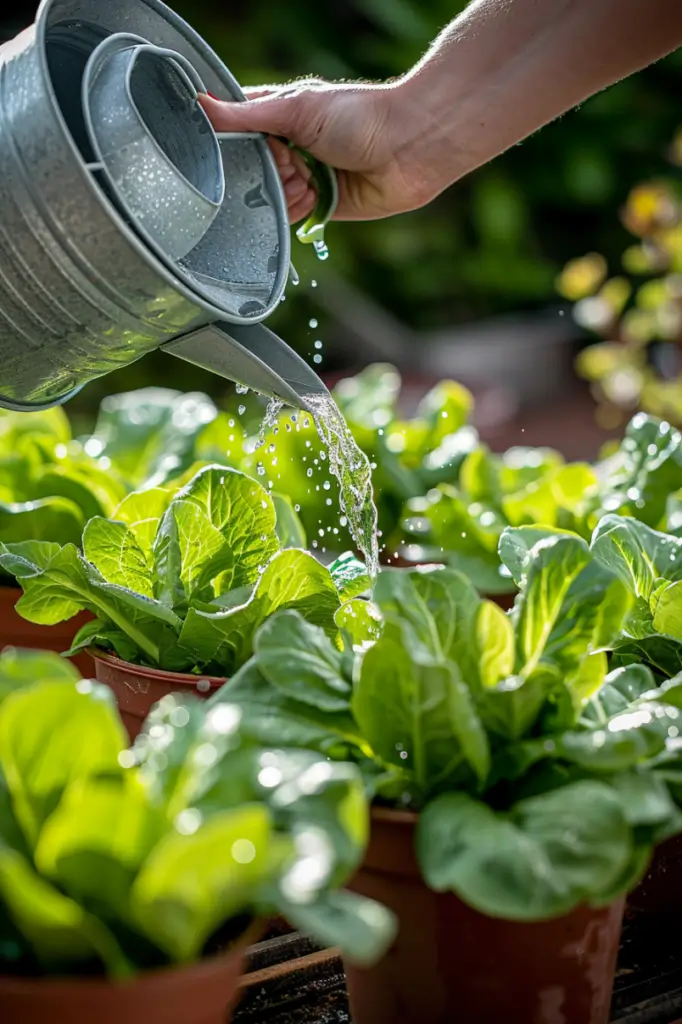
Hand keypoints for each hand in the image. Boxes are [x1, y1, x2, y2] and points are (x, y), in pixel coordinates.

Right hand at [199, 80, 438, 223]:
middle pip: (246, 171)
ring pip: (267, 197)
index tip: (222, 151)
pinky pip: (290, 217)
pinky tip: (314, 195)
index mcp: (276, 114)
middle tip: (285, 162)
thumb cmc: (359, 116)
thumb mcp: (296, 109)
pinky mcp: (319, 205)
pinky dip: (296, 211)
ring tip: (309, 177)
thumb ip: (245, 115)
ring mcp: (302, 176)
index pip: (232, 130)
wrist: (410, 149)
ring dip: (283, 192)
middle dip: (260, 173)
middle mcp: (286, 146)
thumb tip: (199, 105)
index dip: (224, 143)